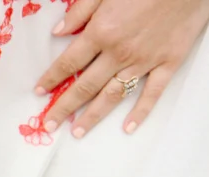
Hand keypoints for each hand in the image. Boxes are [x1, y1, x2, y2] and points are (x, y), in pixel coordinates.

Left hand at [34, 0, 208, 137]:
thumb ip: (80, 11)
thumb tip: (58, 32)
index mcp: (101, 32)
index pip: (68, 63)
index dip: (51, 78)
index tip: (39, 92)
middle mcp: (119, 52)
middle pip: (85, 87)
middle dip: (64, 107)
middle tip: (49, 125)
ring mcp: (145, 60)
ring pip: (113, 95)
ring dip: (93, 116)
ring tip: (78, 132)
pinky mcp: (170, 61)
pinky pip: (152, 92)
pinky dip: (140, 112)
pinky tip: (128, 127)